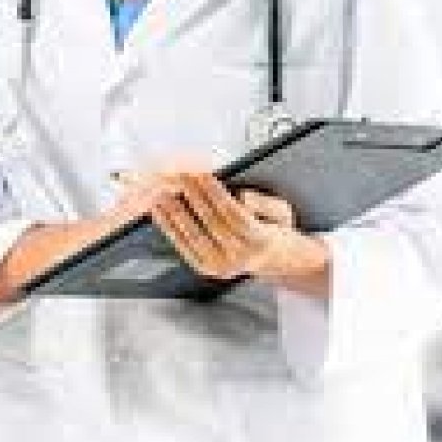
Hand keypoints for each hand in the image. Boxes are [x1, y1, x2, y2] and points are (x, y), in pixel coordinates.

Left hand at [147, 172, 329, 288]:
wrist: (274, 259)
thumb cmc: (274, 229)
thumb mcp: (282, 211)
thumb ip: (264, 202)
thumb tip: (241, 197)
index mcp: (260, 239)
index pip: (232, 211)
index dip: (214, 191)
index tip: (200, 172)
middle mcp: (240, 256)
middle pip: (210, 222)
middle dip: (192, 196)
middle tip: (177, 175)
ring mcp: (222, 265)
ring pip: (194, 235)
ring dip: (175, 212)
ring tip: (161, 191)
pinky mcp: (206, 269)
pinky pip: (185, 247)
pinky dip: (169, 228)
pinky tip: (159, 212)